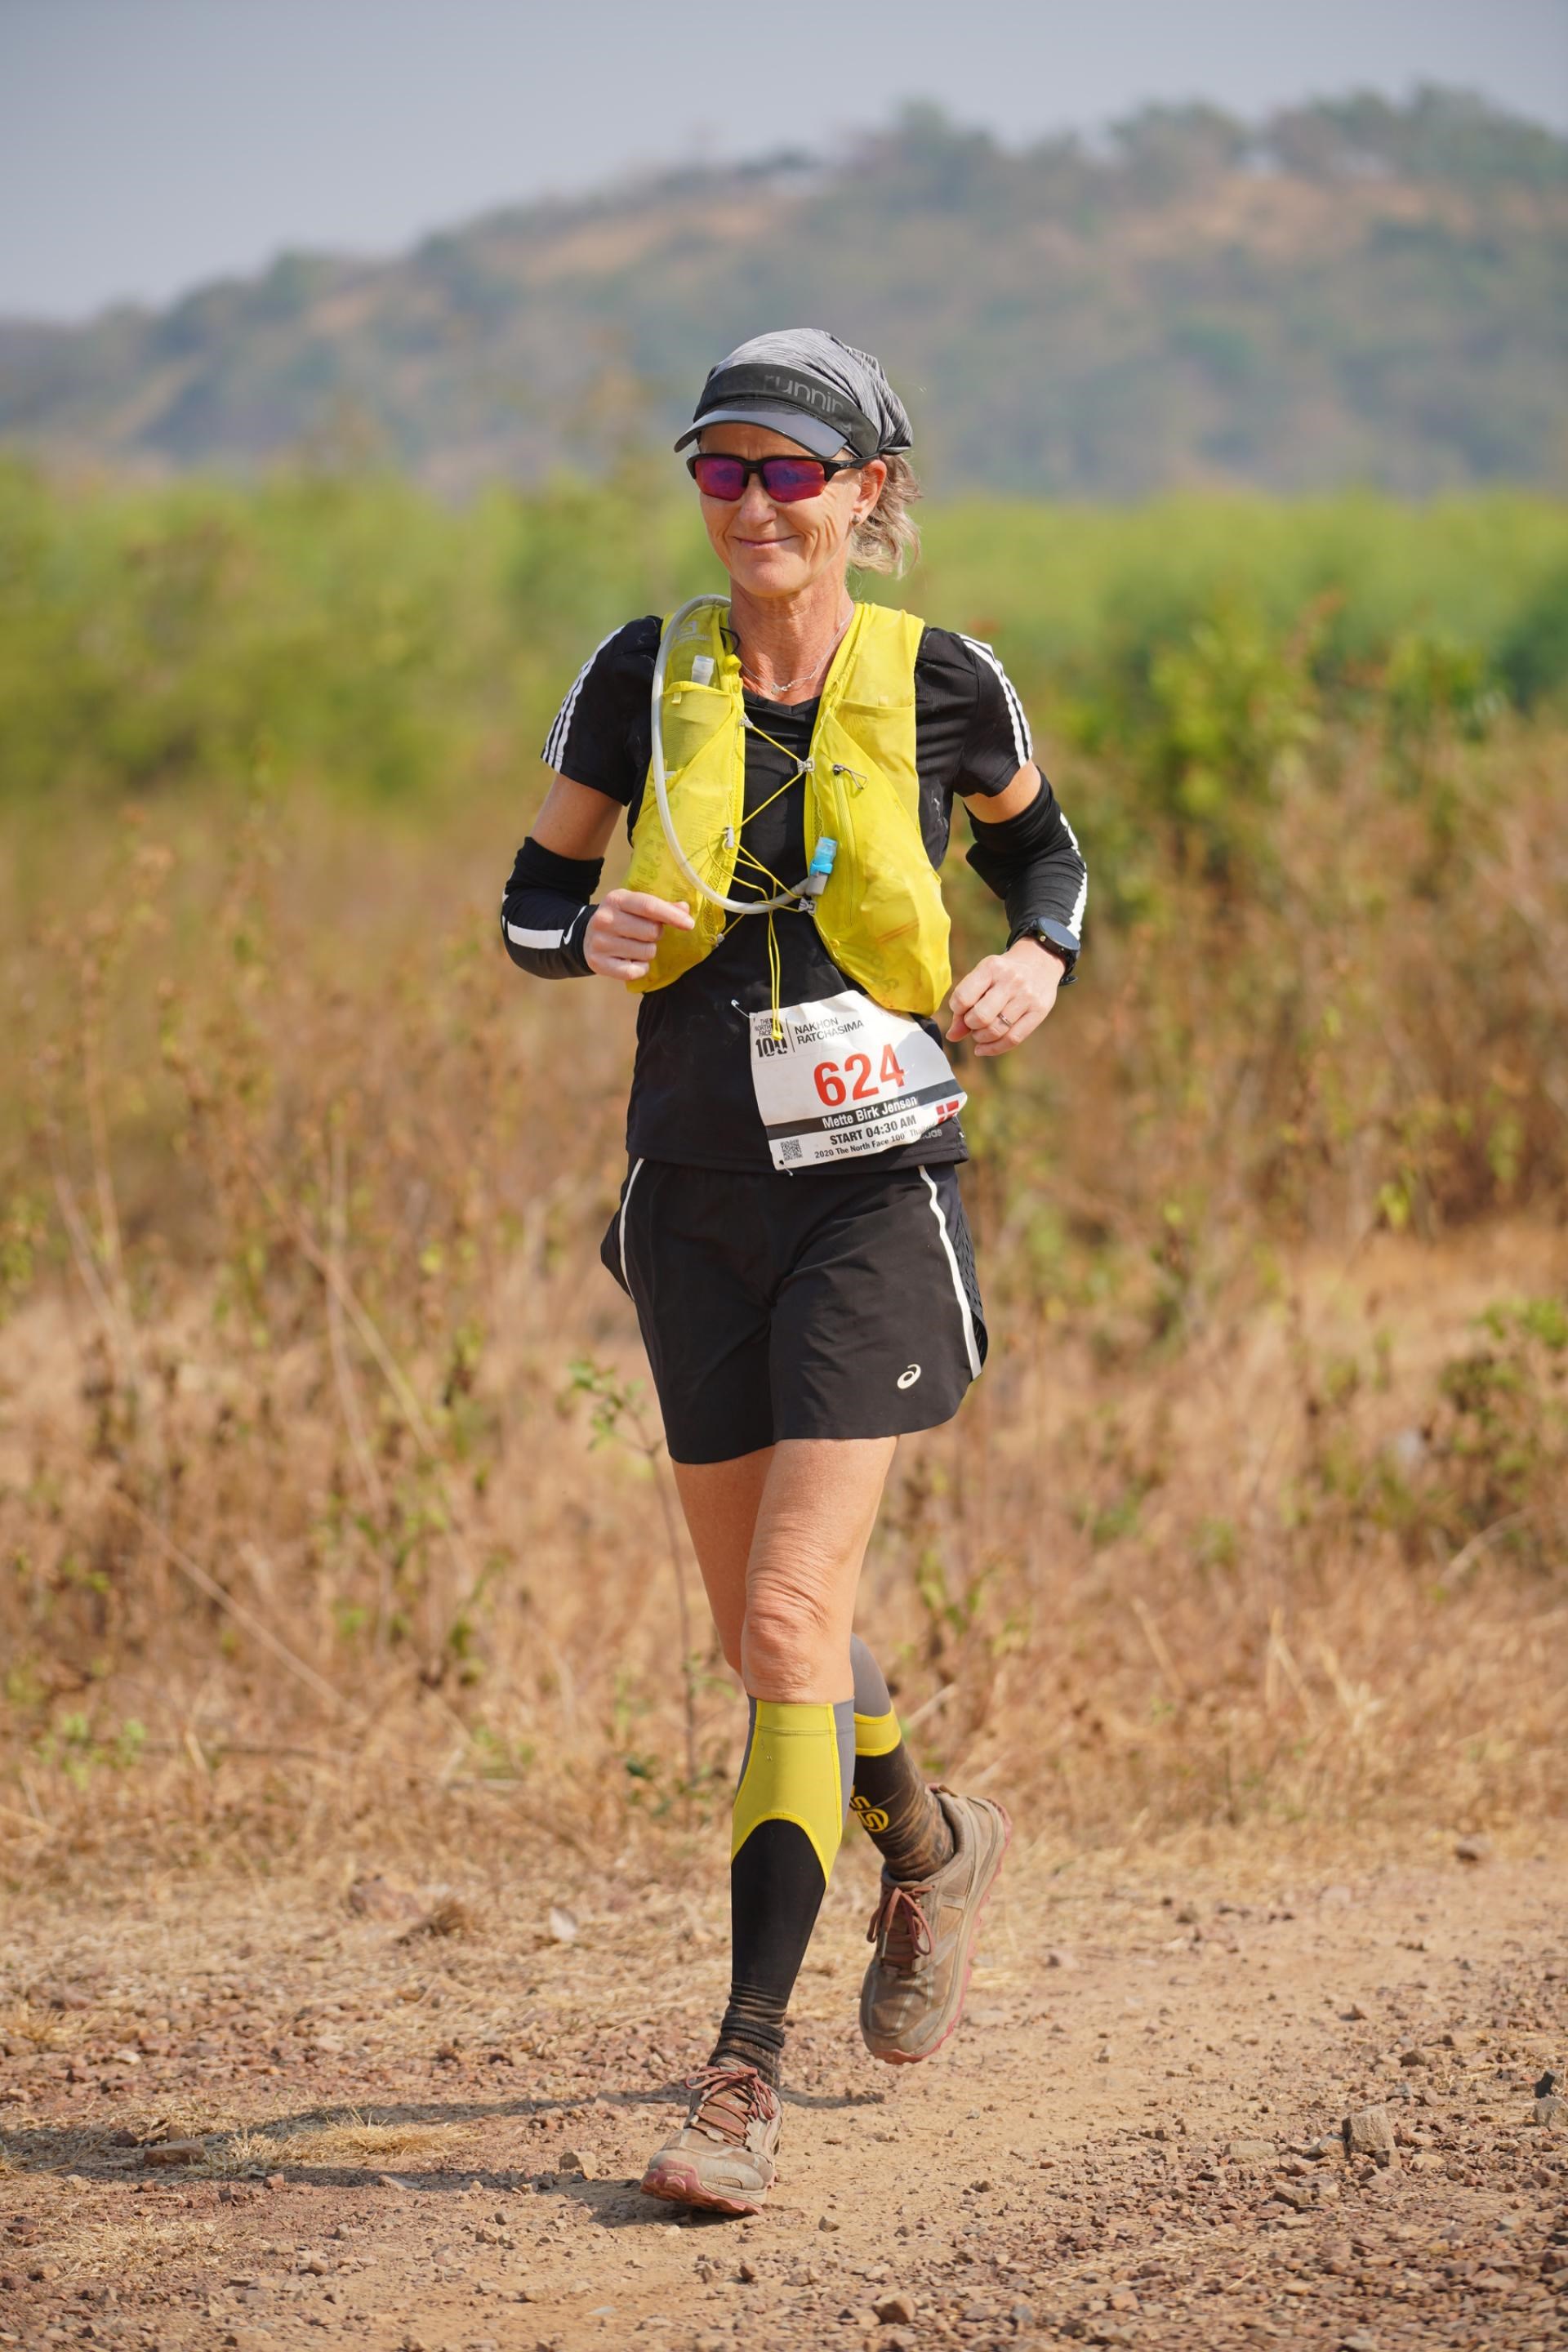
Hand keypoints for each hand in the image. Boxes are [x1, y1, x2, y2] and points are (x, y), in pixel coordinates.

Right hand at [583, 888, 694, 979]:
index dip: (672, 916)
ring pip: (646, 952)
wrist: (587, 936)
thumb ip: (661, 907)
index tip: (689, 924)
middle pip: (651, 931)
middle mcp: (605, 919)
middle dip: (656, 935)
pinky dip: (640, 968)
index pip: (648, 906)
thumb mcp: (635, 906)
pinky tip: (631, 960)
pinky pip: (635, 971)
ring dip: (648, 951)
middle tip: (645, 934)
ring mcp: (600, 943)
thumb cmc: (620, 919)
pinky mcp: (598, 964)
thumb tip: (684, 909)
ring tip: (635, 946)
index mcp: (616, 899)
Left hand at [945, 937, 1062, 1056]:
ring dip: (980, 1038)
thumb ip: (964, 1003)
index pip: (963, 997)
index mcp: (991, 967)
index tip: (960, 1010)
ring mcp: (1027, 996)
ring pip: (996, 1030)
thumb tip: (952, 1035)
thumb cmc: (1002, 974)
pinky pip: (1013, 1039)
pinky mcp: (1039, 1011)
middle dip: (970, 1025)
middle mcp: (1011, 980)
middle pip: (981, 1017)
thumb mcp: (982, 977)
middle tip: (972, 1022)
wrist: (1040, 961)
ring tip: (979, 1033)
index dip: (956, 1010)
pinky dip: (993, 1048)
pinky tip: (983, 1048)